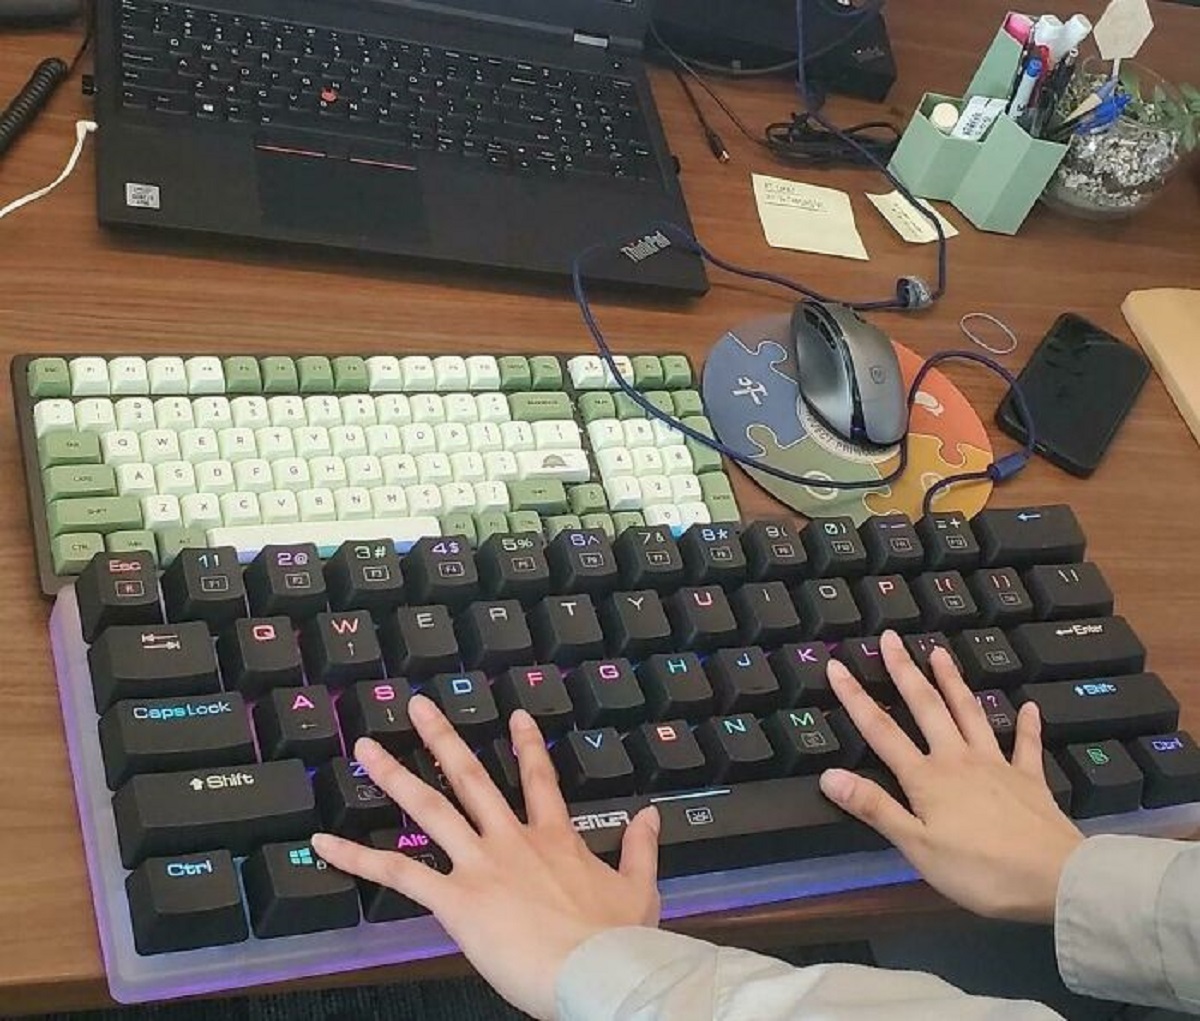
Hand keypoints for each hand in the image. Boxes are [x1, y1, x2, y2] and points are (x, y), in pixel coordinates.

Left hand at [311, 696, 661, 1020]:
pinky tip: (323, 844)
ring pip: (430, 808)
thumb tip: (651, 815)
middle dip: (442, 738)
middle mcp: (512, 840)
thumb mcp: (640, 889)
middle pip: (472, 777)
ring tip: (364, 748)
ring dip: (394, 776)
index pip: (539, 780)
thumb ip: (641, 848)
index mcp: (555, 839)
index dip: (527, 745)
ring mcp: (481, 865)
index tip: (515, 715)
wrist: (600, 969)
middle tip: (416, 706)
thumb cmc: (619, 939)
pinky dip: (357, 857)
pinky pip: (398, 874)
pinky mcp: (456, 900)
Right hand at [818, 631, 1083, 923]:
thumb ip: (875, 808)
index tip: (837, 666)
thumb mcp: (917, 846)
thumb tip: (829, 775)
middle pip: (927, 708)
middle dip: (905, 672)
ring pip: (970, 713)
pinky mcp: (1030, 779)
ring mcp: (997, 764)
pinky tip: (1029, 706)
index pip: (882, 731)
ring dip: (953, 682)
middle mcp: (958, 759)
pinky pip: (1026, 745)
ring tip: (941, 653)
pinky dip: (1027, 724)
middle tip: (892, 639)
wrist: (1055, 878)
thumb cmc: (979, 870)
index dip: (855, 698)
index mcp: (927, 778)